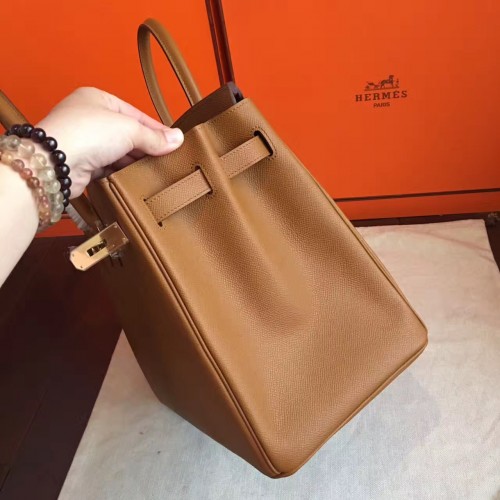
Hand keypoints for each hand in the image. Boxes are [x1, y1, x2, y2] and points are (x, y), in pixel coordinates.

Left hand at [35, 87, 183, 197]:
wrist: (54, 163)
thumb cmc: (86, 133)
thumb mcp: (129, 129)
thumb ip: (154, 137)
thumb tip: (178, 139)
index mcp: (98, 99)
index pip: (135, 114)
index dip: (156, 129)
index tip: (174, 143)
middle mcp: (89, 118)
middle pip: (127, 134)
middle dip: (146, 148)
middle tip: (167, 160)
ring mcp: (84, 142)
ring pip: (118, 153)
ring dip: (134, 162)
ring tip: (155, 171)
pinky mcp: (81, 165)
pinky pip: (108, 168)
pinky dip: (121, 173)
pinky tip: (135, 179)